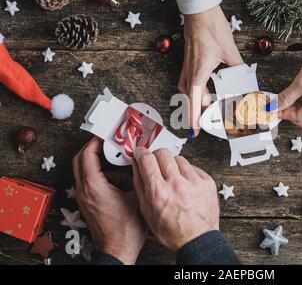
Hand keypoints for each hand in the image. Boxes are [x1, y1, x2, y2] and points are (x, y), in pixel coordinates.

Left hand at [72, 137, 147, 264]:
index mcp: (94, 186)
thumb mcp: (137, 196)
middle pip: (80, 160)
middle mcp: (84, 191)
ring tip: (116, 161)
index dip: (96, 141)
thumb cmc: (127, 229)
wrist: (118, 250)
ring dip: (97, 162)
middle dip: (92, 148)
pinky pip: (89, 182)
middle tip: (107, 142)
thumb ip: (137, 176)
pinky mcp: (87, 204)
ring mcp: (83, 198)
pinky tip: (119, 180)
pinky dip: (101, 175)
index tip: (106, 135)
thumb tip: (138, 161)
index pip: (87, 154)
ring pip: (83, 171)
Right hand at [132, 148, 218, 251]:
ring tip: (172, 178)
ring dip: (172, 165)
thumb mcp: (147, 211)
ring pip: (179, 158)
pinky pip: (193, 167)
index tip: (141, 153)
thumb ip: (140, 185)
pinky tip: (185, 184)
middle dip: (156, 157)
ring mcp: (194, 182)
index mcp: (159, 192)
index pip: (147, 159)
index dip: (141, 153)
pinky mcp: (207, 182)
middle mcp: (177, 185)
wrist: (197, 240)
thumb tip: (136, 165)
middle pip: (163, 153)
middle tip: (155, 163)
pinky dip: (187, 173)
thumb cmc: (172, 230)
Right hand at [178, 5, 242, 136]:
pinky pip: (187, 85)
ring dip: (196, 103)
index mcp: (199, 72)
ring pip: (188, 93)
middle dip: (199, 114)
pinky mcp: (187, 64)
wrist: (199, 13)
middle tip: (209, 124)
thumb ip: (237, 68)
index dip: (194, 118)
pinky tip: (203, 93)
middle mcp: (190, 73)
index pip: (194, 100)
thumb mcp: (229, 51)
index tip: (195, 131)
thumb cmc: (211, 28)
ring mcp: (186, 69)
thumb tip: (245, 81)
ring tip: (207, 112)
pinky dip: (194, 93)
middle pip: (191, 100)